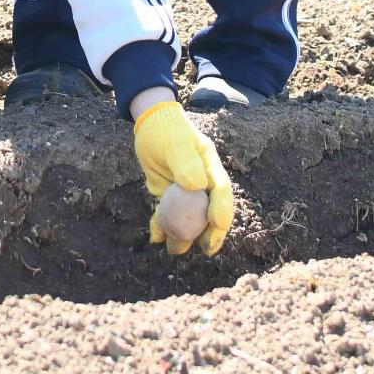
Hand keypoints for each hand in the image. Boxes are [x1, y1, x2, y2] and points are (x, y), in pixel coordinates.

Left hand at [132, 99, 234, 255]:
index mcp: (210, 167)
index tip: (218, 224)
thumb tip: (197, 186)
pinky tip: (155, 237)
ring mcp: (185, 192)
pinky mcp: (169, 196)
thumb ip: (186, 163)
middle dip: (209, 233)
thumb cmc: (166, 131)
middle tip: (205, 249)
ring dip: (182, 236)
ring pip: (188, 219)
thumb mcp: (176, 143)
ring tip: (173, 249)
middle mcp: (202, 183)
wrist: (150, 125)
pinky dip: (162, 227)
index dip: (222, 208)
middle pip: (210, 212)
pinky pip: (168, 216)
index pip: (221, 191)